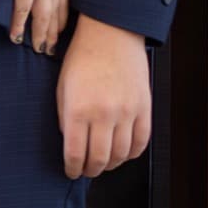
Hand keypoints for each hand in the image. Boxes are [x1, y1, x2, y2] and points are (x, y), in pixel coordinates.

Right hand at [0, 0, 68, 53]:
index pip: (64, 1)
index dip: (60, 20)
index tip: (57, 34)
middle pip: (56, 12)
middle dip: (52, 33)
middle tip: (49, 50)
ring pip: (43, 16)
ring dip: (39, 36)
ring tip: (37, 50)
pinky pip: (23, 13)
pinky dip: (19, 27)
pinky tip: (16, 38)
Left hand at [56, 14, 150, 178]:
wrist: (111, 34)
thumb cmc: (82, 59)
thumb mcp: (62, 88)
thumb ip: (65, 118)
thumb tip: (72, 144)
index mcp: (78, 110)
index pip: (75, 153)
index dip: (73, 168)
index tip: (71, 172)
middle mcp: (103, 114)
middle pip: (99, 159)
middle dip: (91, 170)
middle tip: (87, 171)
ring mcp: (127, 112)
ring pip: (121, 154)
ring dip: (111, 164)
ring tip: (104, 163)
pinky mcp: (144, 107)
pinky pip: (141, 141)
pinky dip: (132, 153)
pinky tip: (123, 153)